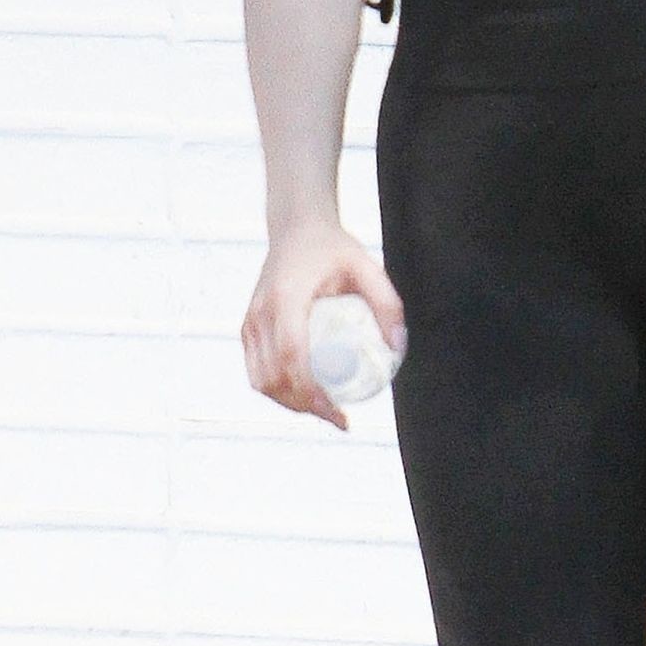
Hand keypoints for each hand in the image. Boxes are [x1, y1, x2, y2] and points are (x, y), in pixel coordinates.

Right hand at [241, 214, 406, 432]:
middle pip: (273, 377)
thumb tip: (397, 347)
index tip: (337, 411)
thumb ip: (387, 302)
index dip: (310, 391)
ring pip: (261, 382)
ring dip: (290, 404)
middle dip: (305, 406)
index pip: (291, 355)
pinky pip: (257, 372)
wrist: (296, 227)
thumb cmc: (333, 247)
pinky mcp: (248, 329)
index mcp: (286, 297)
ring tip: (326, 411)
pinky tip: (305, 398)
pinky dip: (278, 392)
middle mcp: (260, 313)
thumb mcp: (366, 266)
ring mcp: (250, 322)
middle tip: (339, 418)